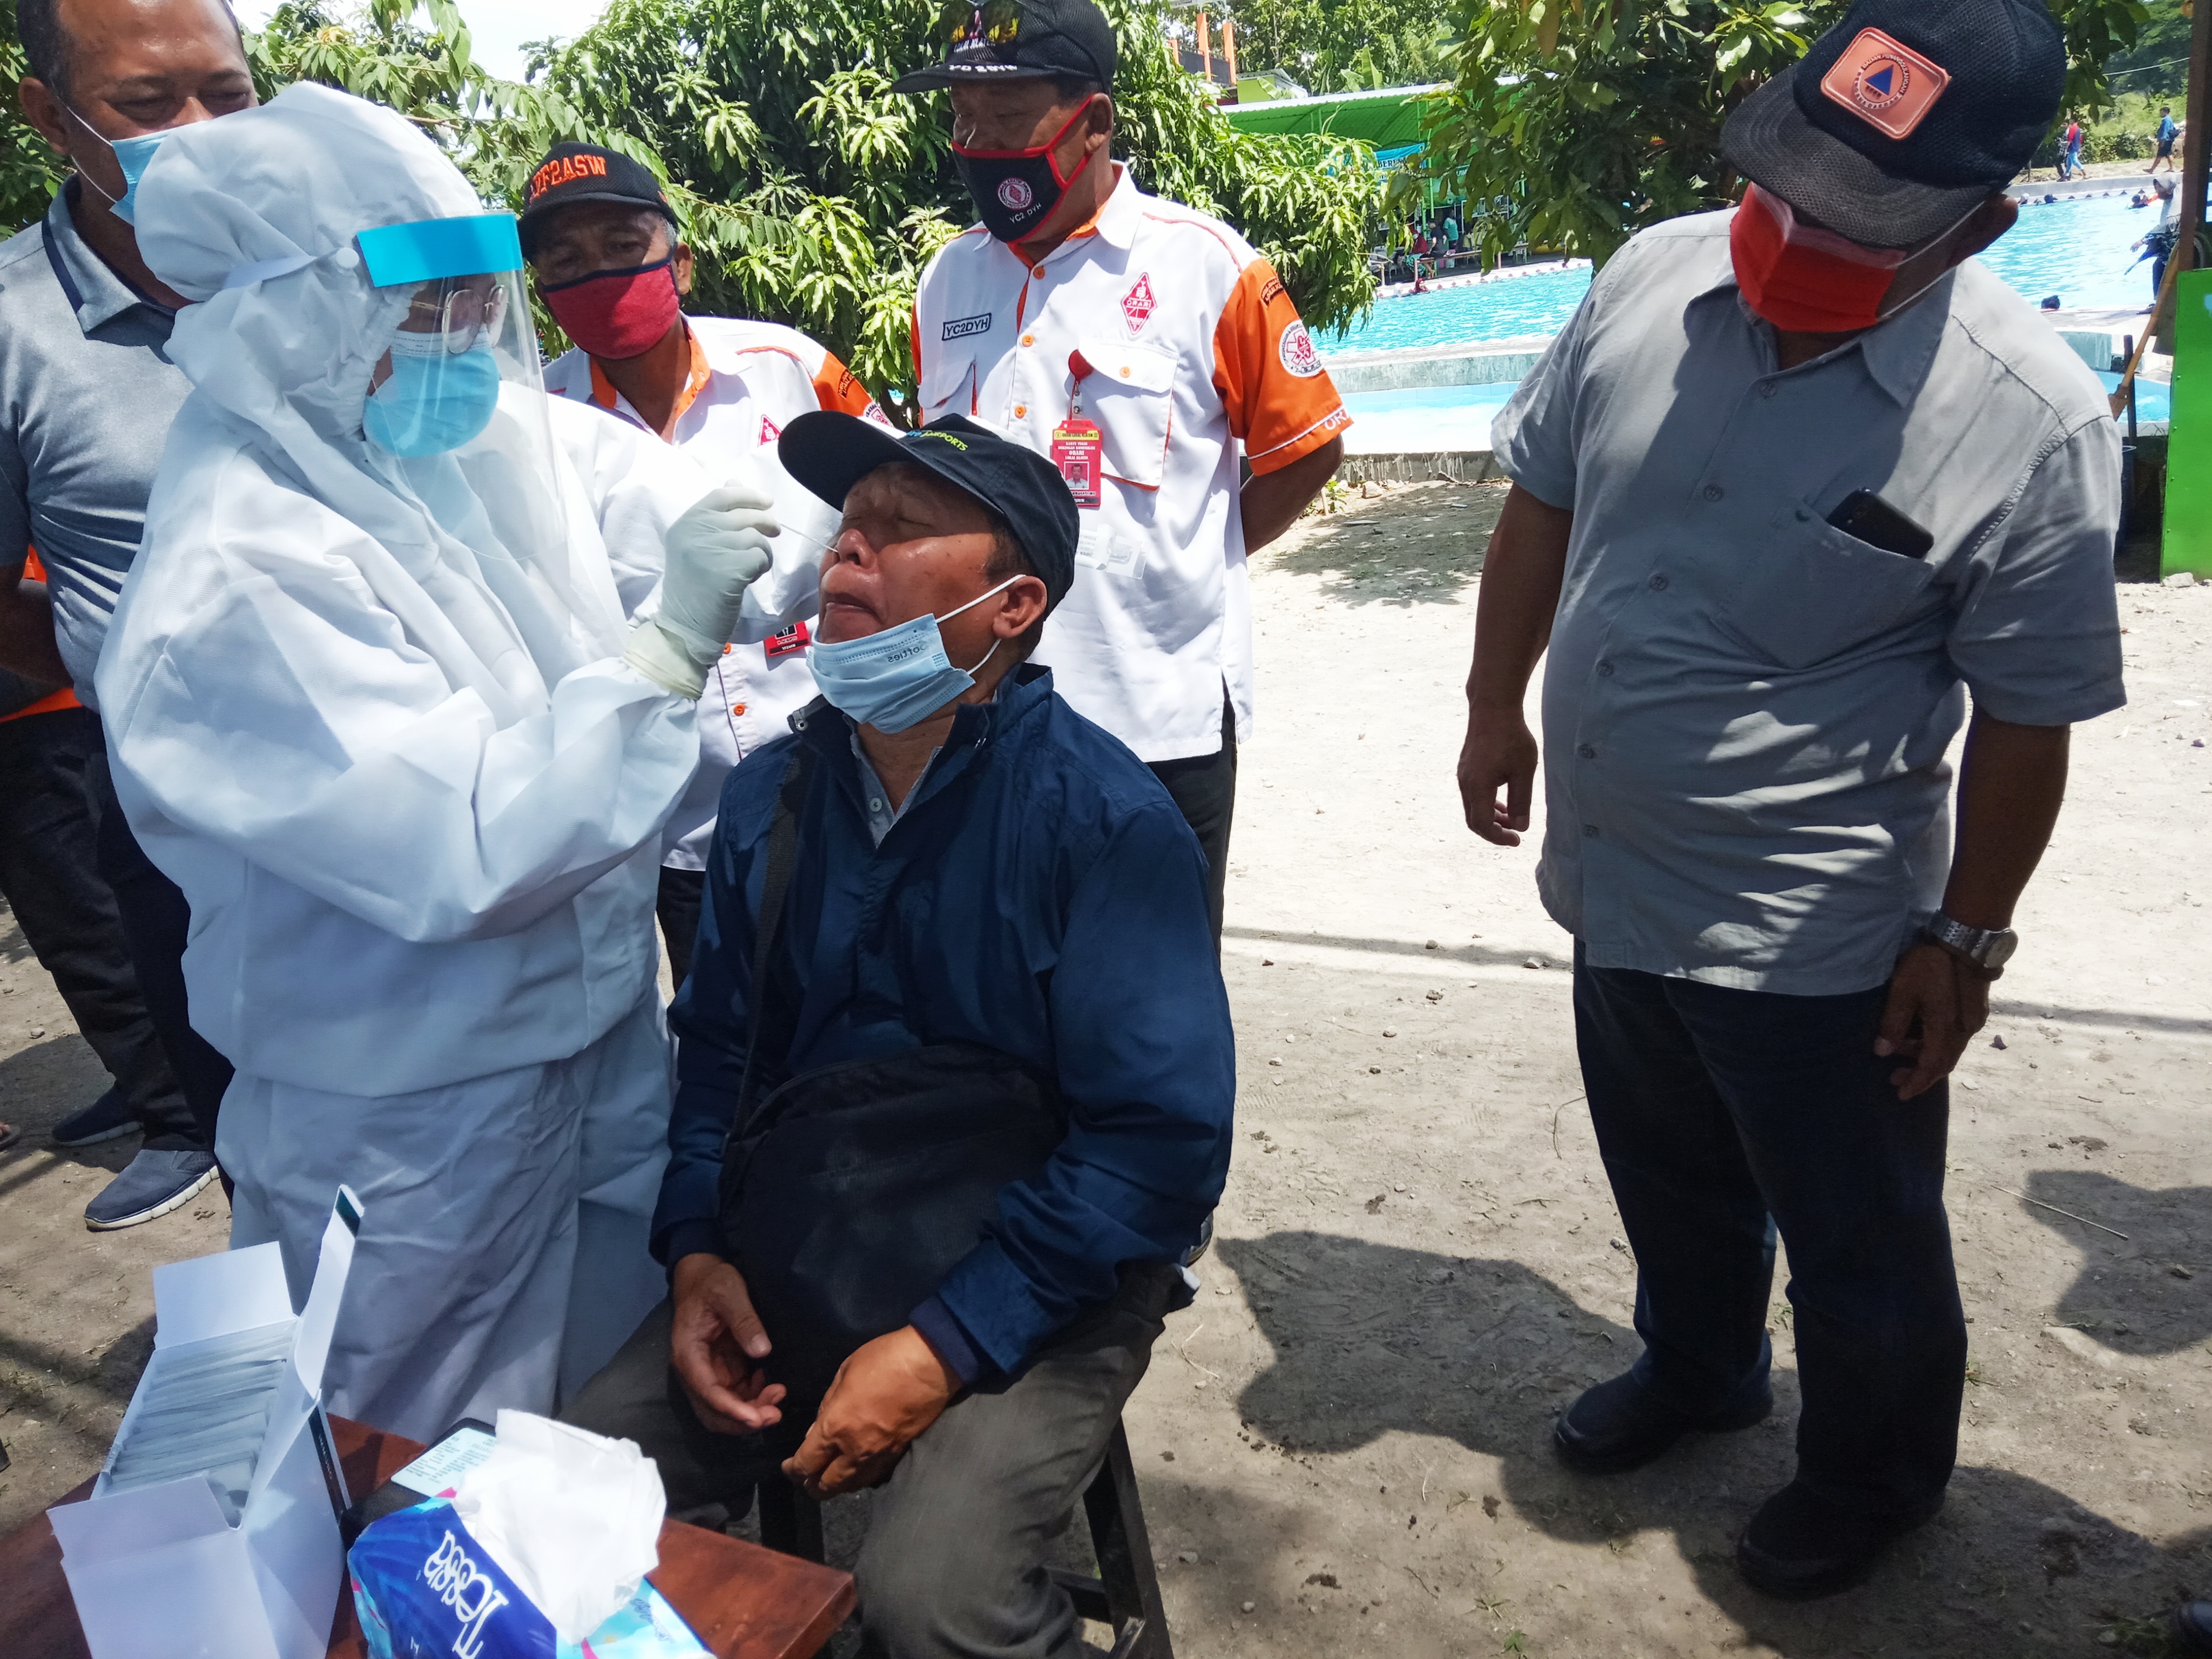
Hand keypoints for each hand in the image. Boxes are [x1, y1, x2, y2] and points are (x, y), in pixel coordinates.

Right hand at [625, 482, 779, 694]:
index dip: (747, 495)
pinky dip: (762, 566)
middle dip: (765, 521)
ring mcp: (712, 549)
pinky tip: (751, 578)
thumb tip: (735, 482)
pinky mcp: (730, 569)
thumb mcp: (695, 546)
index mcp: (685, 523)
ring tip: (754, 566)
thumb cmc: (692, 588)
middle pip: (744, 514)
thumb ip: (715, 516)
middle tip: (774, 531)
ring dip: (763, 550)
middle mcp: (696, 532)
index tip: (766, 501)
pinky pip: (760, 557)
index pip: (721, 495)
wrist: (684, 627)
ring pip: (756, 537)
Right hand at [668, 1253, 785, 1433]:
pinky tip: (771, 1385)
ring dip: (751, 1410)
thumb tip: (762, 1351)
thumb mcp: (729, 1292)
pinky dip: (753, 1398)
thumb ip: (744, 1320)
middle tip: (775, 1413)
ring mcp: (708, 1371)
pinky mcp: (722, 1369)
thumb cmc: (713, 1281)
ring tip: (779, 1395)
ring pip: (726, 1408)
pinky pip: (736, 1395)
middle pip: (714, 1411)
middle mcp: (694, 1370)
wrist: (702, 1275)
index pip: (708, 1393)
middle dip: (743, 1419)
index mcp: (689, 1354)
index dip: (732, 1410)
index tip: (758, 1418)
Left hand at [780, 1327, 960, 1497]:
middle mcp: (855, 1451)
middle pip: (826, 1486)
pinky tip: (854, 1469)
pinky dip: (857, 1478)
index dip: (793, 1469)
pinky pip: (871, 1477)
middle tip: (805, 1477)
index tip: (788, 1466)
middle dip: (811, 1485)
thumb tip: (815, 1433)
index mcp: (836, 1428)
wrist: (930, 1365)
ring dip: (834, 1485)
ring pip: (850, 1487)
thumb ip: (826, 1407)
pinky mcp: (898, 1454)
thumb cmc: (883, 1359)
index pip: (806, 1463)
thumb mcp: (844, 1373)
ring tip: (827, 1477)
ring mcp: (879, 1456)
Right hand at [1458, 706, 1538, 846]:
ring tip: (1511, 818)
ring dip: (1491, 817)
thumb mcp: (1524, 771)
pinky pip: (1472, 794)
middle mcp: (1465, 784)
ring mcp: (1463, 775)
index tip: (1518, 840)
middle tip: (1515, 833)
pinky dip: (1486, 804)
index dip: (1499, 838)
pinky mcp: (1466, 767)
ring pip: (1472, 807)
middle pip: (1474, 820)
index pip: (1483, 825)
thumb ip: (1521, 801)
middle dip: (1494, 831)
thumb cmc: (1511, 737)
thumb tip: (1520, 827)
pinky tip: (1502, 800)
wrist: (1492, 707)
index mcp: (1478, 787)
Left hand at [1875, 944, 1991, 1100]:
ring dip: (1926, 1056)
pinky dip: (1935, 1043)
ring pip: (1949, 1049)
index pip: (1932, 1066)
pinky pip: (1953, 1037)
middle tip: (1895, 1079)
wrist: (1965, 940)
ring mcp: (1972, 1021)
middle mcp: (1965, 1031)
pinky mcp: (1974, 1010)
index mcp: (1947, 1029)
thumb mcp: (1903, 991)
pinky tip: (1918, 1035)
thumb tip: (1883, 1052)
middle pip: (1943, 1062)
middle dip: (1919, 1074)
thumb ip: (1893, 1023)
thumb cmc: (1931, 964)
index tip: (1901, 1094)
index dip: (1917, 1082)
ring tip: (1899, 1052)